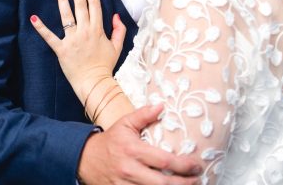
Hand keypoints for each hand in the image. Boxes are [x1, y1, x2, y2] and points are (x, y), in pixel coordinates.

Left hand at [30, 0, 126, 101]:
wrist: (94, 82)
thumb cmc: (105, 65)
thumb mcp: (117, 47)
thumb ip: (119, 30)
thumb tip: (116, 16)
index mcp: (98, 30)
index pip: (94, 6)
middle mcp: (85, 32)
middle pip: (81, 6)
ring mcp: (72, 40)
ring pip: (67, 17)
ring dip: (63, 1)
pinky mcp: (61, 49)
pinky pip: (50, 37)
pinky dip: (41, 28)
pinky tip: (34, 18)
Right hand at [78, 104, 202, 184]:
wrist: (85, 158)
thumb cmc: (110, 140)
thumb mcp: (125, 123)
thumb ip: (143, 115)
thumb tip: (161, 105)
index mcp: (133, 150)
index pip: (163, 160)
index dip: (183, 165)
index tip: (196, 164)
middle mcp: (129, 170)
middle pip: (161, 183)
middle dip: (183, 184)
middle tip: (197, 179)